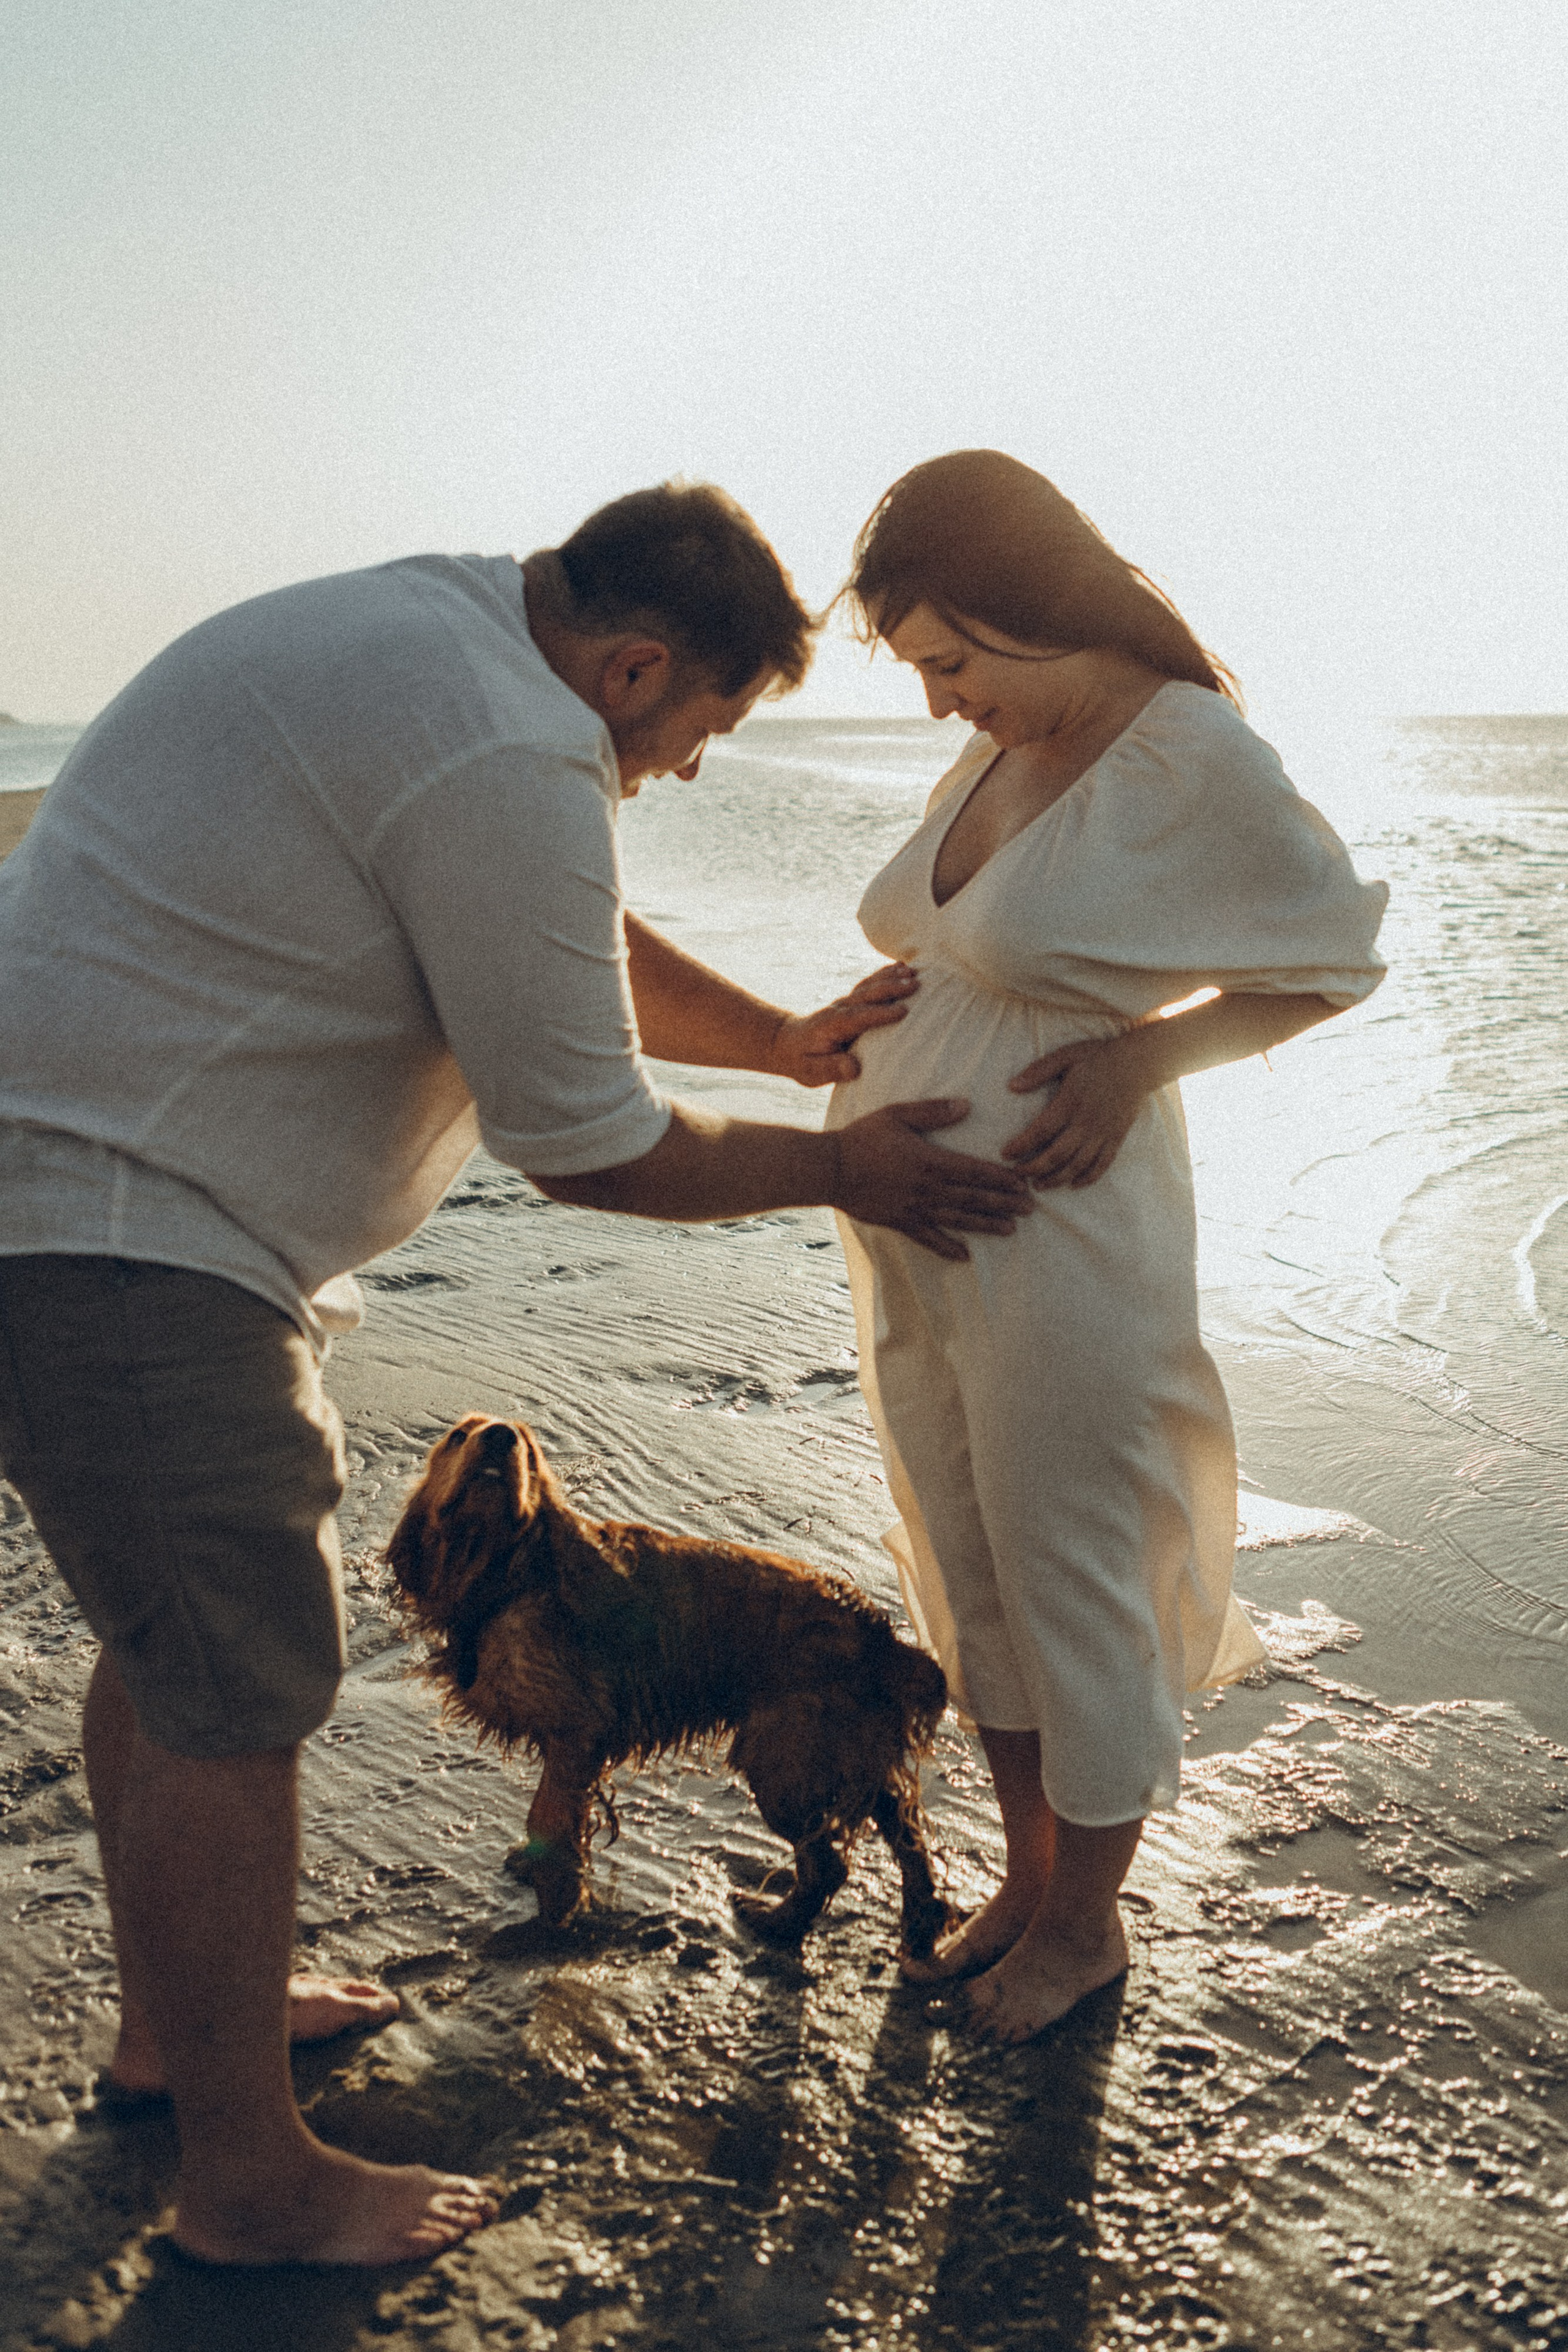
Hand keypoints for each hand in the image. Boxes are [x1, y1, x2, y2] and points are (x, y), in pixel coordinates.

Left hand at [768, 963, 917, 1086]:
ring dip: (891, 978)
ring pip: (869, 986)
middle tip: (915, 985)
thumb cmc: (802, 1061)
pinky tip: (901, 967)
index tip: (903, 1012)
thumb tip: (854, 1068)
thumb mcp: (811, 1072)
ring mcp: (845, 1002)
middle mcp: (839, 1009)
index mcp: (832, 1026)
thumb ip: (831, 1069)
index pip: (858, 1018)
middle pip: (867, 996)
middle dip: (891, 989)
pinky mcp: (850, 1000)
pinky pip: (869, 984)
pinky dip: (884, 974)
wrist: (786, 1043)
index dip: (880, 1014)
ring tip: (913, 972)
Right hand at [833, 1098, 1031, 1259]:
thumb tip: (967, 1105)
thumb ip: (933, 1110)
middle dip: (1004, 1202)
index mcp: (930, 1160)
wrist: (829, 1169)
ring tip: (1011, 1229)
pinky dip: (948, 1248)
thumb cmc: (862, 1138)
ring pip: (958, 1219)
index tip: (1023, 1182)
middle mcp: (927, 1188)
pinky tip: (965, 1256)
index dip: (1001, 1178)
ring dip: (986, 1225)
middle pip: (974, 1197)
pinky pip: (929, 1239)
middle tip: (1031, 1208)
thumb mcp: (896, 1114)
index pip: (975, 1170)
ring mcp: (915, 1209)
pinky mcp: (900, 1222)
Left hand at [1002, 1032, 1155, 1187]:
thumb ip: (1038, 1071)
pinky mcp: (1117, 1137)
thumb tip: (1011, 1086)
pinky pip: (1102, 1164)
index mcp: (1070, 1102)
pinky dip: (1088, 1178)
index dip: (1021, 1146)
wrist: (1138, 1063)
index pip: (1040, 1131)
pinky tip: (1073, 1184)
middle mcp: (1087, 1122)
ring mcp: (1104, 1132)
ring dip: (1057, 1179)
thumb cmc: (1098, 1057)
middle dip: (1034, 1169)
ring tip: (1039, 1185)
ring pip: (1078, 1165)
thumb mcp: (1066, 1056)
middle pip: (1057, 1155)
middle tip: (1017, 1174)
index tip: (1005, 1154)